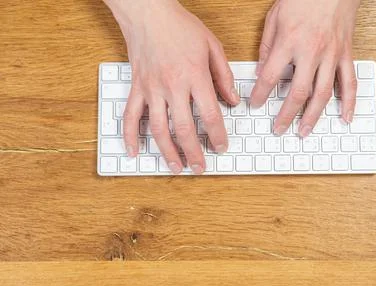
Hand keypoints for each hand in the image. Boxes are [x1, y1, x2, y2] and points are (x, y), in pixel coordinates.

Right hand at [104, 0, 239, 173]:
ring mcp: (151, 89)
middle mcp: (172, 86)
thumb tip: (233, 100)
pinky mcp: (137, 88)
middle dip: (194, 152)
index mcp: (194, 76)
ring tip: (176, 167)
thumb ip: (224, 76)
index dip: (217, 135)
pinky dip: (130, 135)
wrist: (149, 13)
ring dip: (168, 151)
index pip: (210, 115)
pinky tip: (134, 151)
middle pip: (184, 128)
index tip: (221, 147)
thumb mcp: (212, 47)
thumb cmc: (181, 27)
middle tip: (200, 167)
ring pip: (158, 128)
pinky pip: (130, 116)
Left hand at [251, 0, 360, 136]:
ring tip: (303, 131)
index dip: (260, 94)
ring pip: (322, 94)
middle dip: (286, 115)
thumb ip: (267, 46)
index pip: (270, 76)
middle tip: (278, 129)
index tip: (255, 104)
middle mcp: (311, 52)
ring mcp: (331, 56)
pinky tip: (344, 117)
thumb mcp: (275, 17)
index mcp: (289, 42)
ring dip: (312, 116)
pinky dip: (348, 102)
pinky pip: (349, 83)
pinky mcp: (346, 55)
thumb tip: (261, 70)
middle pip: (297, 92)